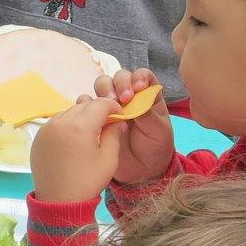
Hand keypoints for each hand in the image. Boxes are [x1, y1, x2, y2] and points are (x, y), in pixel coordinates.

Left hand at [29, 96, 123, 204]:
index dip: (113, 107)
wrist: (58, 202)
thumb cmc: (87, 182)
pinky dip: (67, 124)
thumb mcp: (108, 159)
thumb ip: (114, 134)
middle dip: (97, 110)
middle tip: (106, 124)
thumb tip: (117, 121)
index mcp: (80, 127)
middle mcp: (60, 122)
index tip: (119, 115)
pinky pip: (56, 122)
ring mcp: (46, 129)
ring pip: (68, 111)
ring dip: (81, 116)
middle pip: (83, 105)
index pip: (99, 104)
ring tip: (89, 132)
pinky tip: (73, 139)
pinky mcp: (38, 137)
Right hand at [98, 69, 174, 187]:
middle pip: (119, 77)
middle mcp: (129, 95)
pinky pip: (87, 104)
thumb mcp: (158, 131)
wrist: (141, 170)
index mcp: (147, 95)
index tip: (138, 87)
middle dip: (119, 84)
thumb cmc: (154, 147)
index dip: (139, 77)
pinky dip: (87, 105)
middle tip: (123, 99)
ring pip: (102, 85)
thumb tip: (133, 101)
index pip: (142, 75)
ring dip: (103, 90)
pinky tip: (92, 115)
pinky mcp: (96, 116)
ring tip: (107, 105)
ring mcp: (111, 105)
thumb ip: (148, 115)